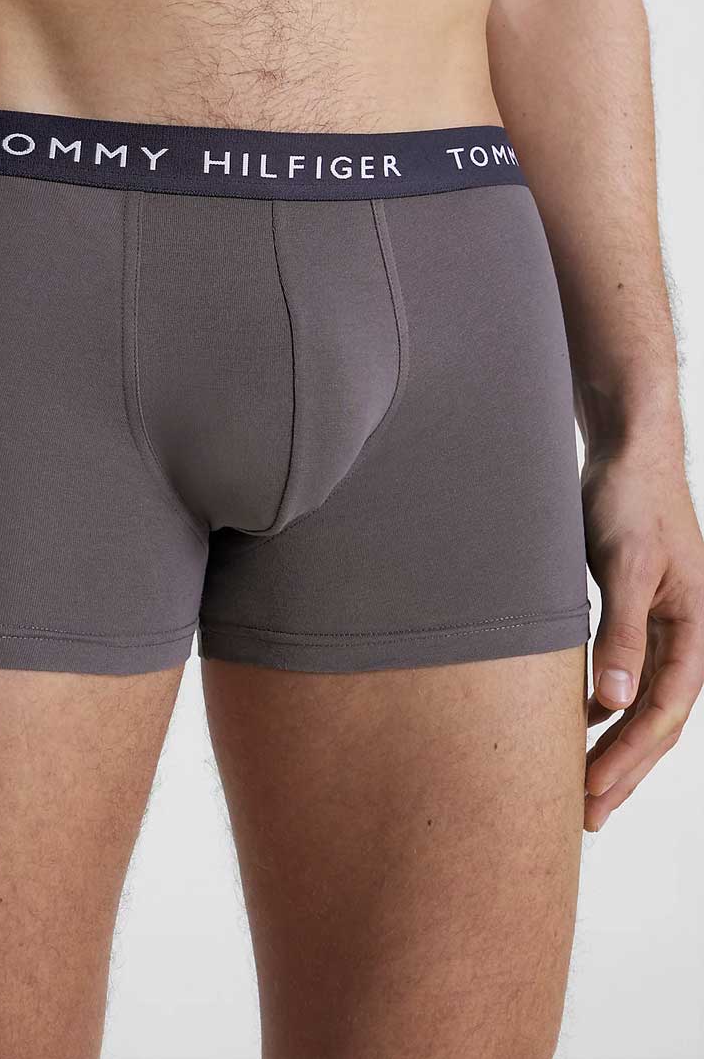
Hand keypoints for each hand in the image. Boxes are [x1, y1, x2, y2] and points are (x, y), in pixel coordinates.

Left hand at [582, 444, 703, 831]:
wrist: (628, 451)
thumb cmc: (630, 500)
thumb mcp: (622, 565)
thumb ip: (621, 633)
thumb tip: (615, 703)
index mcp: (692, 628)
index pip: (662, 713)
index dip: (628, 758)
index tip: (591, 793)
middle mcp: (683, 633)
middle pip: (655, 720)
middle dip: (623, 769)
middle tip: (586, 816)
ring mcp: (662, 624)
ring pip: (640, 702)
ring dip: (613, 743)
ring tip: (579, 786)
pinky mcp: (635, 611)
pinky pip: (626, 674)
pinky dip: (602, 704)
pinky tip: (575, 723)